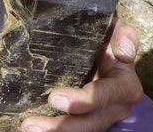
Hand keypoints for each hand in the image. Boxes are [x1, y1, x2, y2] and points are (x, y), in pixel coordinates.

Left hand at [21, 18, 142, 131]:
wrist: (101, 46)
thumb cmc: (107, 38)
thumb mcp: (118, 30)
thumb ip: (124, 36)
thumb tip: (124, 53)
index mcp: (125, 85)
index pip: (104, 96)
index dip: (82, 100)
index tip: (54, 98)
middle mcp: (115, 106)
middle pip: (89, 122)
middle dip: (61, 125)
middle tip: (31, 124)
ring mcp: (100, 116)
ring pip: (79, 130)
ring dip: (53, 131)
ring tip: (28, 127)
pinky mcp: (85, 119)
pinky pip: (71, 128)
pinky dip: (52, 129)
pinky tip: (33, 128)